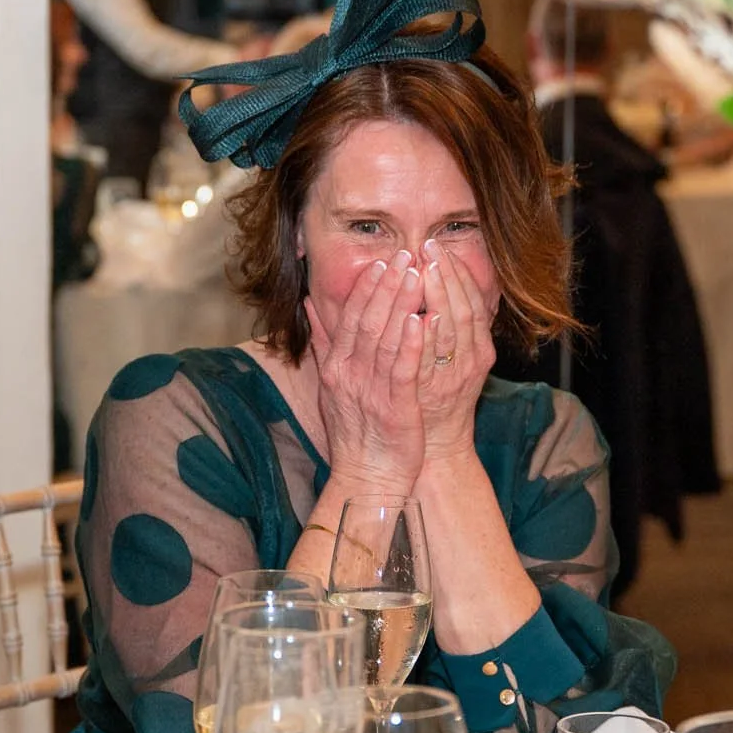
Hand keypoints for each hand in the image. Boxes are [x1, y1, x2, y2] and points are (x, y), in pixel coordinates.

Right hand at [308, 255, 426, 498]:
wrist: (366, 478)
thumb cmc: (355, 431)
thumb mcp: (332, 382)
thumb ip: (324, 343)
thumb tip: (311, 304)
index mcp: (337, 366)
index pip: (350, 317)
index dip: (367, 287)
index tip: (382, 260)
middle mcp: (350, 374)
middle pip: (367, 320)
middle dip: (386, 284)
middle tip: (404, 254)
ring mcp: (370, 390)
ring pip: (385, 338)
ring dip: (400, 304)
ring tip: (416, 274)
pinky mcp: (394, 408)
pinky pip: (401, 370)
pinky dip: (409, 344)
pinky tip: (421, 320)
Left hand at [416, 239, 496, 460]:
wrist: (422, 451)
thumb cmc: (423, 402)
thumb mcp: (437, 360)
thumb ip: (436, 324)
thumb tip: (424, 286)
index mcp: (474, 347)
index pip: (470, 299)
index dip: (455, 272)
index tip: (437, 246)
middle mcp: (470, 359)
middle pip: (463, 308)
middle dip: (446, 275)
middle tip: (430, 247)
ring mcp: (453, 376)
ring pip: (452, 328)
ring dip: (437, 296)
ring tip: (422, 268)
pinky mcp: (431, 392)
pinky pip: (428, 359)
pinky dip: (423, 337)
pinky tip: (417, 315)